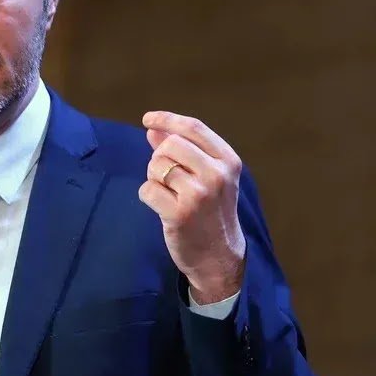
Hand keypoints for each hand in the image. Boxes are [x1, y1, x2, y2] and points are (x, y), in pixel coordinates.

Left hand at [139, 111, 245, 302]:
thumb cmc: (212, 213)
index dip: (167, 119)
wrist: (219, 257)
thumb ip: (183, 151)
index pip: (193, 128)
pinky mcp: (179, 213)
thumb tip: (153, 129)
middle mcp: (216, 174)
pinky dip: (147, 196)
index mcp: (228, 161)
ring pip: (156, 166)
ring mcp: (198, 194)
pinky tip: (161, 207)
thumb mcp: (208, 178)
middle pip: (170, 145)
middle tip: (167, 178)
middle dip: (160, 157)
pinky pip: (147, 189)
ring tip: (168, 193)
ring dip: (153, 177)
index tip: (148, 119)